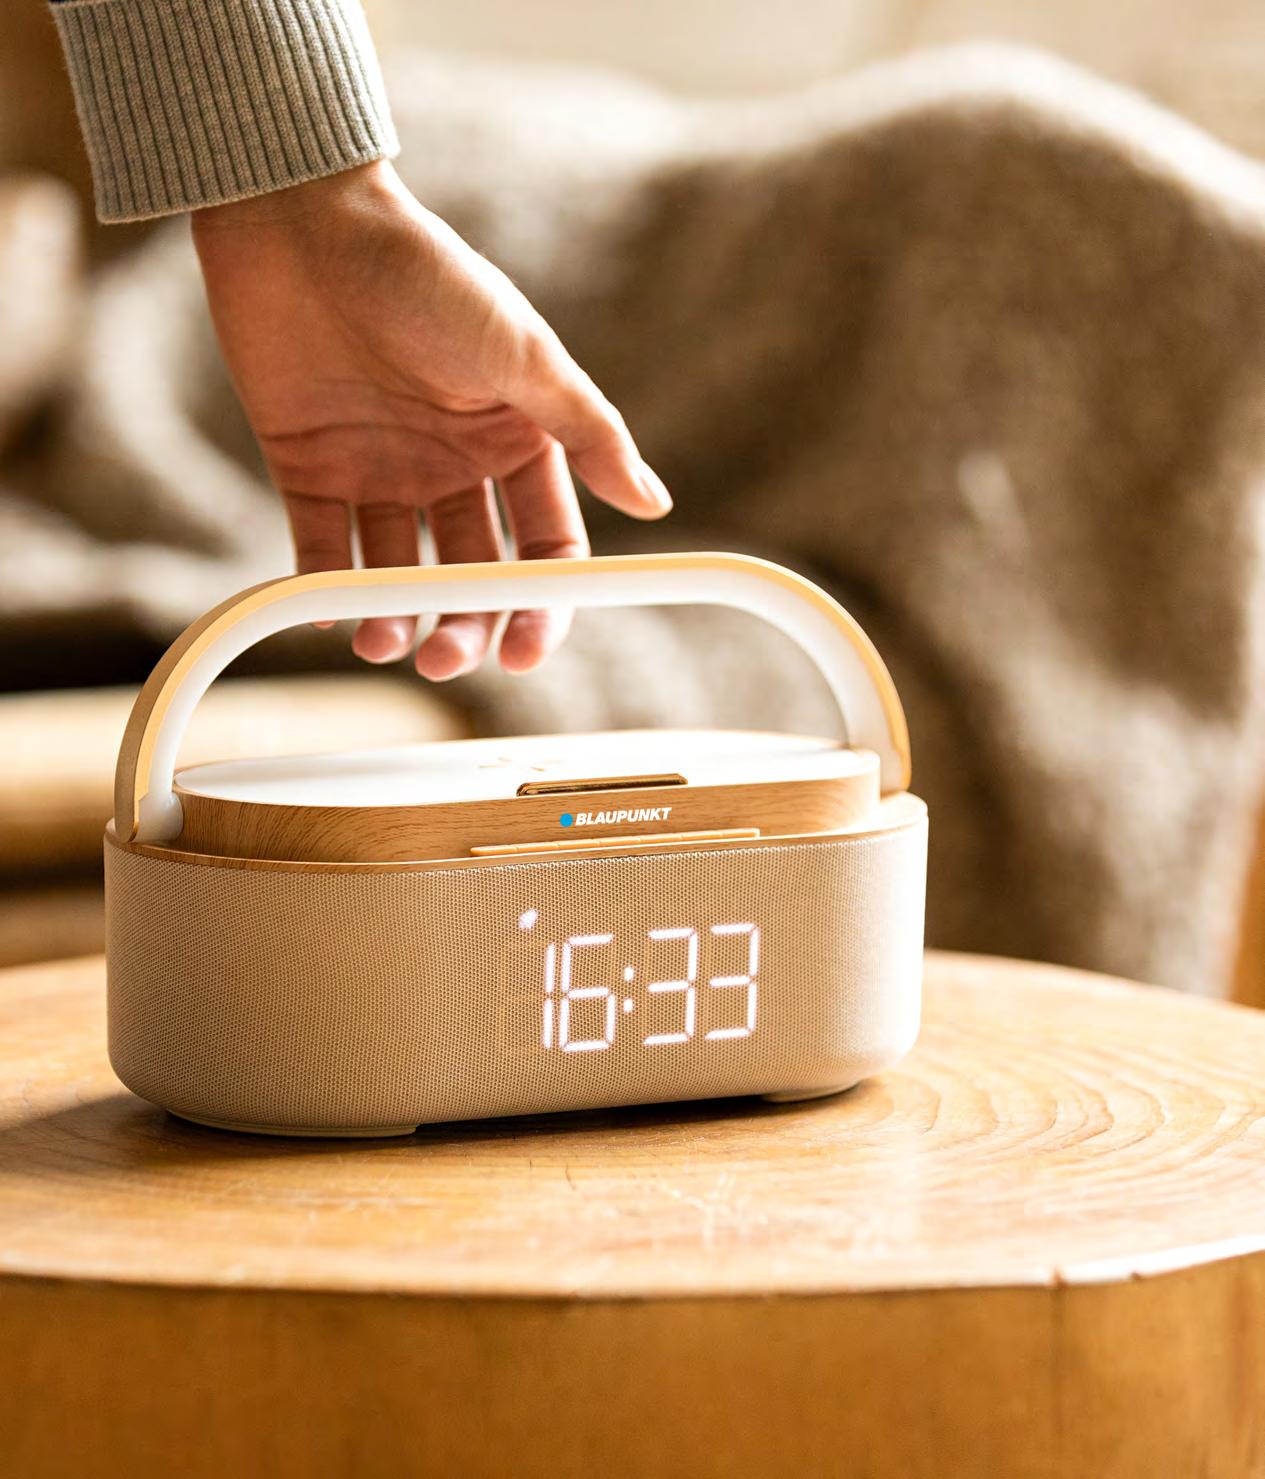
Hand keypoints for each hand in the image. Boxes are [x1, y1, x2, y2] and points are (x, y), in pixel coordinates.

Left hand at [191, 161, 670, 678]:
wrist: (304, 221)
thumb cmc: (426, 275)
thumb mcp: (525, 356)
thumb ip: (588, 434)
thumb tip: (653, 504)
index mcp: (514, 441)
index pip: (542, 545)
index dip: (541, 604)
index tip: (527, 653)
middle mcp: (453, 465)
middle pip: (471, 572)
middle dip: (464, 624)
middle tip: (447, 660)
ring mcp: (381, 469)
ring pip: (397, 572)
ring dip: (396, 617)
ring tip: (387, 642)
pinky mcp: (310, 467)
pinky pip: (321, 546)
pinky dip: (326, 588)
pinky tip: (333, 616)